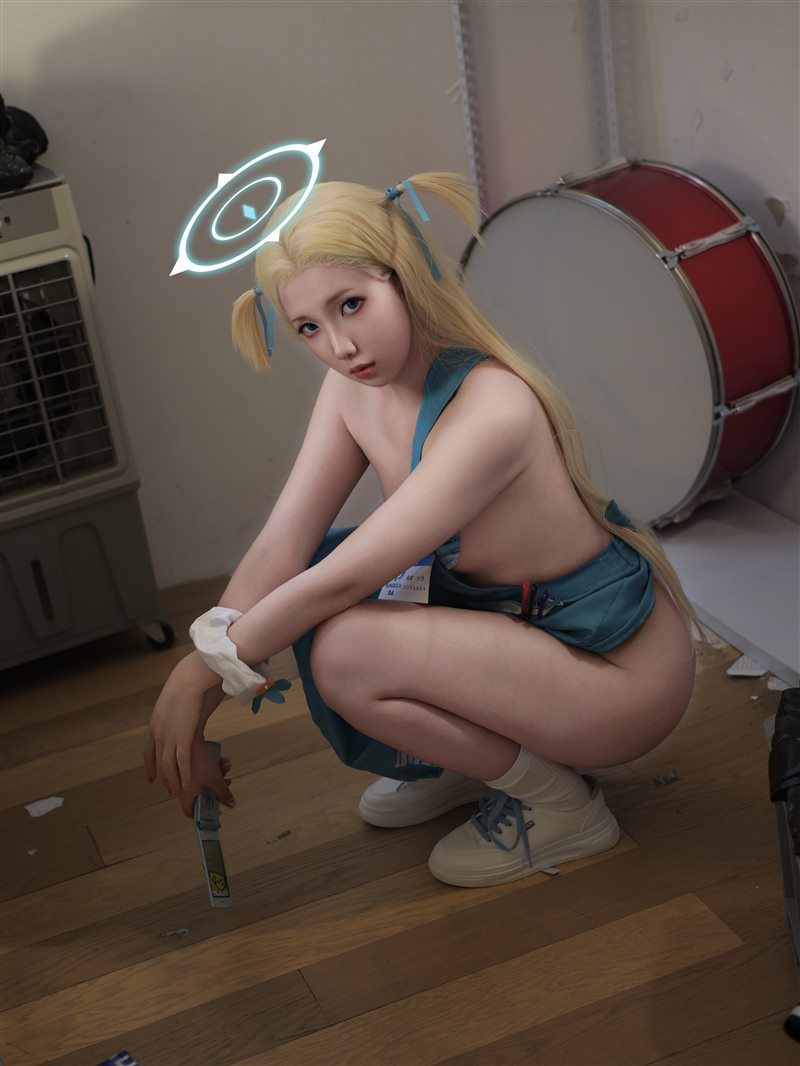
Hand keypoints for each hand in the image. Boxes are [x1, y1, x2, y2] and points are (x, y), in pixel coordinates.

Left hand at [144, 653, 223, 794]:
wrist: (190, 679)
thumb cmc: (187, 684)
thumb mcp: (174, 700)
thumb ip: (176, 712)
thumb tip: (181, 713)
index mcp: (155, 725)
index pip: (148, 752)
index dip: (150, 766)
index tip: (151, 778)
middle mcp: (158, 734)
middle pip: (159, 762)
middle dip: (163, 778)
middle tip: (169, 790)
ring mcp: (169, 737)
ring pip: (169, 767)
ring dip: (174, 781)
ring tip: (179, 792)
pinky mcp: (183, 738)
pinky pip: (182, 763)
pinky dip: (185, 776)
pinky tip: (188, 785)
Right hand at [173, 735, 235, 818]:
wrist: (188, 737)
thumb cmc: (197, 759)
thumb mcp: (215, 779)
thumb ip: (223, 793)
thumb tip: (231, 804)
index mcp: (185, 795)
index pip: (191, 812)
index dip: (204, 813)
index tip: (215, 809)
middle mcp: (179, 787)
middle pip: (200, 794)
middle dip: (216, 788)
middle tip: (225, 782)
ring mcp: (180, 775)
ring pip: (201, 780)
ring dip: (216, 774)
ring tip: (225, 765)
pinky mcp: (182, 764)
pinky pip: (198, 770)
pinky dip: (209, 767)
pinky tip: (221, 759)